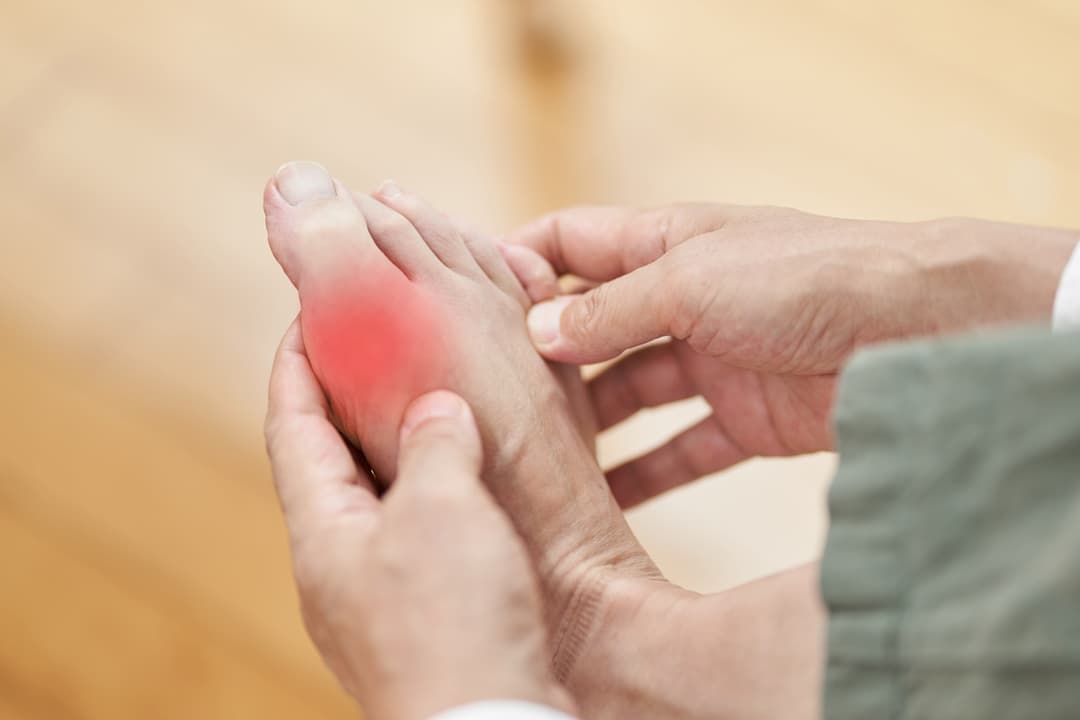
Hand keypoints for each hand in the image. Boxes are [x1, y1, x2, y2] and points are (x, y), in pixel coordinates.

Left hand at [265, 322, 573, 719]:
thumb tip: (436, 408)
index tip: (308, 312)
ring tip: (432, 398)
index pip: (292, 428)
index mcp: (323, 532)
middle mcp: (338, 563)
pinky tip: (474, 477)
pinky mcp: (423, 616)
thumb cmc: (454, 624)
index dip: (296, 364)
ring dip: (399, 445)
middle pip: (329, 461)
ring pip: (380, 499)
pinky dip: (437, 491)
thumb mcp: (443, 512)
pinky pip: (419, 533)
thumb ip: (434, 446)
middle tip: (376, 344)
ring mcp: (377, 594)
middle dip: (347, 399)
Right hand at [507, 205, 1075, 505]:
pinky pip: (682, 449)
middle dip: (544, 359)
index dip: (519, 265)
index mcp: (666, 243)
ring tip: (532, 463)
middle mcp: (685, 299)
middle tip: (487, 402)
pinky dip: (647, 475)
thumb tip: (536, 331)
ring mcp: (715, 360)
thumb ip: (611, 310)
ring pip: (631, 395)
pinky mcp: (747, 419)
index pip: (571, 242)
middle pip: (593, 327)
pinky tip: (605, 502)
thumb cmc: (807, 277)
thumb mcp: (691, 281)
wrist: (918, 332)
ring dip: (588, 427)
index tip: (468, 305)